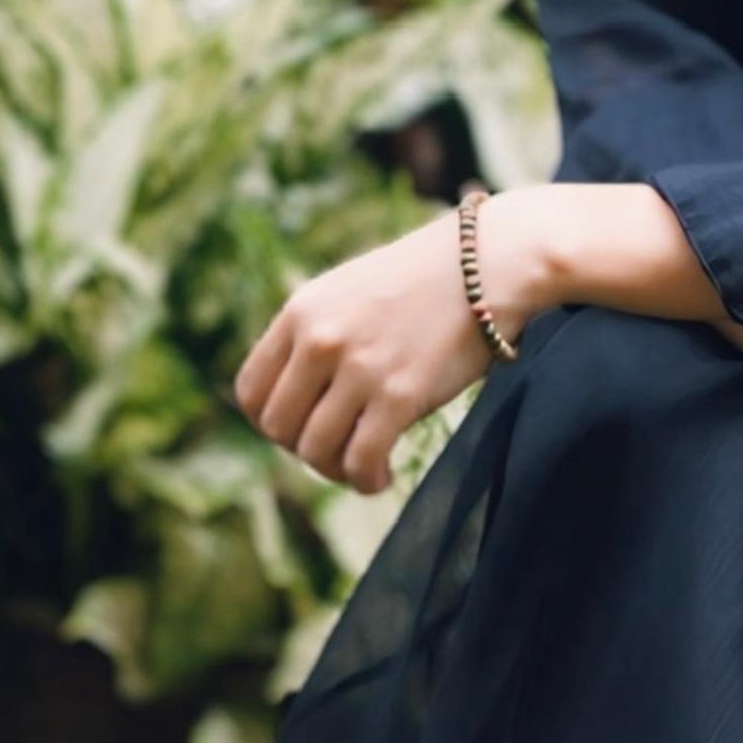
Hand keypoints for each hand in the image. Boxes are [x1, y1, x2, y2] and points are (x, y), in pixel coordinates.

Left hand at [233, 209, 499, 495]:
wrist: (490, 262)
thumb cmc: (427, 281)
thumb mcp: (350, 291)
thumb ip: (318, 336)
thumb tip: (301, 402)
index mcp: (301, 311)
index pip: (251, 392)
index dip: (272, 422)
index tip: (305, 426)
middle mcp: (320, 339)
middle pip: (278, 428)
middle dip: (304, 449)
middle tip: (339, 446)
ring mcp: (359, 367)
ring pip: (315, 451)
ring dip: (336, 469)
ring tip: (363, 463)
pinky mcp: (400, 394)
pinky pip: (361, 461)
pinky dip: (366, 480)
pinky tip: (382, 475)